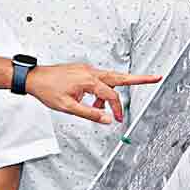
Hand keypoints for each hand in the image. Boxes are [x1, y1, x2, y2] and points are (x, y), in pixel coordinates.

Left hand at [25, 64, 160, 123]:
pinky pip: (97, 79)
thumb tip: (107, 120)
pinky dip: (99, 90)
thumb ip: (90, 113)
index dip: (117, 108)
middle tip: (155, 78)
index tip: (118, 119)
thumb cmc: (47, 90)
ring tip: (103, 108)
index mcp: (89, 80)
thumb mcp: (68, 107)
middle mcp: (90, 72)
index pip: (111, 95)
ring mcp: (86, 69)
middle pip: (120, 77)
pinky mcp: (82, 70)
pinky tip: (90, 100)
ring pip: (108, 79)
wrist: (33, 78)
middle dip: (138, 79)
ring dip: (111, 92)